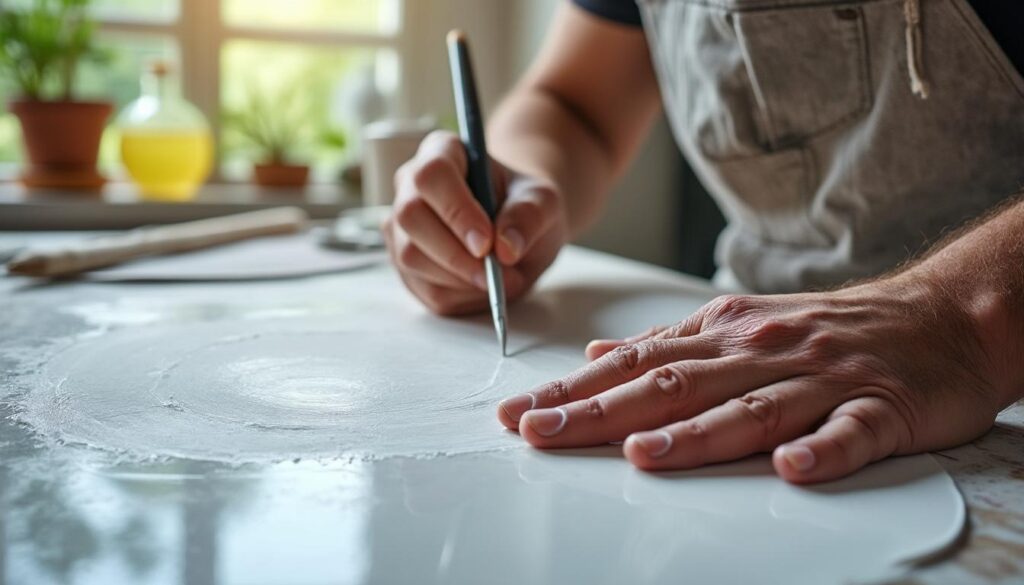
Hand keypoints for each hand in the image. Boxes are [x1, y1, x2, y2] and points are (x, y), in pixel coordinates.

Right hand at [383, 131, 567, 315]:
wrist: (517, 229)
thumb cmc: (524, 205)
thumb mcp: (544, 201)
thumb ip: (529, 215)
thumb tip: (505, 247)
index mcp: (442, 151)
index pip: (432, 174)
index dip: (456, 211)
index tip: (486, 243)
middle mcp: (411, 185)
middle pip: (410, 217)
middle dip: (454, 254)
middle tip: (494, 273)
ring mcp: (401, 226)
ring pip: (409, 256)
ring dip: (458, 279)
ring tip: (500, 279)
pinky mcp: (405, 264)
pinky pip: (421, 288)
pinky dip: (458, 296)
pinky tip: (482, 286)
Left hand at [497, 275, 1009, 482]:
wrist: (935, 316)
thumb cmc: (825, 329)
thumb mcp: (738, 326)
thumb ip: (669, 347)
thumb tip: (598, 357)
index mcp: (724, 334)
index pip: (634, 365)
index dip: (572, 391)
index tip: (517, 415)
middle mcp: (761, 350)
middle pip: (673, 384)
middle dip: (601, 412)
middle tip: (541, 433)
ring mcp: (820, 378)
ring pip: (750, 408)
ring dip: (694, 433)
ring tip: (641, 456)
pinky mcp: (878, 407)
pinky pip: (849, 432)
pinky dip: (821, 449)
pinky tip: (791, 468)